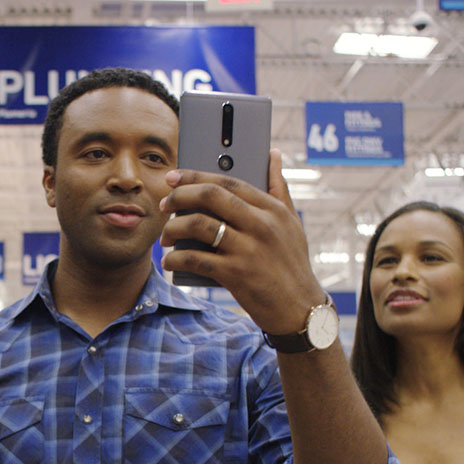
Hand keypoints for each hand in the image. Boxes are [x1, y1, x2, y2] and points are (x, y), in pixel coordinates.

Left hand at [158, 149, 324, 334]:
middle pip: (210, 196)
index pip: (227, 182)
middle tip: (164, 204)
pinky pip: (195, 259)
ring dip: (173, 228)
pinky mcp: (237, 275)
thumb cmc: (292, 264)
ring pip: (198, 225)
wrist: (300, 310)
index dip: (195, 176)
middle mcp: (261, 225)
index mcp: (272, 209)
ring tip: (165, 236)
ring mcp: (248, 249)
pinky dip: (176, 259)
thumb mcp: (292, 223)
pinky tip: (170, 261)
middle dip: (179, 196)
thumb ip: (280, 188)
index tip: (173, 177)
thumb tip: (273, 154)